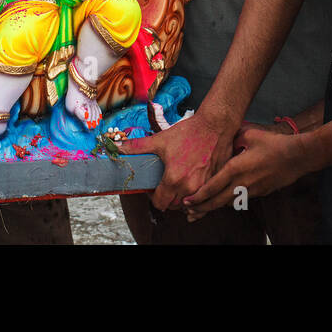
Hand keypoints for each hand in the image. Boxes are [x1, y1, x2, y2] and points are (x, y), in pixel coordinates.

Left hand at [120, 109, 236, 209]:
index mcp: (174, 179)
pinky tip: (193, 188)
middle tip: (165, 185)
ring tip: (178, 186)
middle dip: (167, 198)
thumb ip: (136, 146)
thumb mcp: (160, 139)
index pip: (159, 203)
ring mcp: (204, 187)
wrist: (214, 126)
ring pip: (189, 205)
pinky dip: (197, 198)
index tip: (154, 188)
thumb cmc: (189, 132)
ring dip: (181, 199)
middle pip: (173, 206)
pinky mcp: (215, 184)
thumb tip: (117, 146)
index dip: (154, 197)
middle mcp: (190, 187)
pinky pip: (203, 200)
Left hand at [182, 125, 311, 219]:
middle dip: (202, 208)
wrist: (297, 157)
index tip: (187, 201)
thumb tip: (227, 141)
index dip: (199, 196)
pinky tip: (223, 201)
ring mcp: (252, 190)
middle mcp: (242, 183)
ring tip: (202, 210)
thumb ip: (234, 139)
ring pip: (229, 203)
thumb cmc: (274, 144)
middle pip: (218, 201)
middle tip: (189, 213)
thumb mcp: (250, 135)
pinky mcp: (261, 192)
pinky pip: (241, 199)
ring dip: (215, 207)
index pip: (213, 186)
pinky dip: (229, 202)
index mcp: (236, 168)